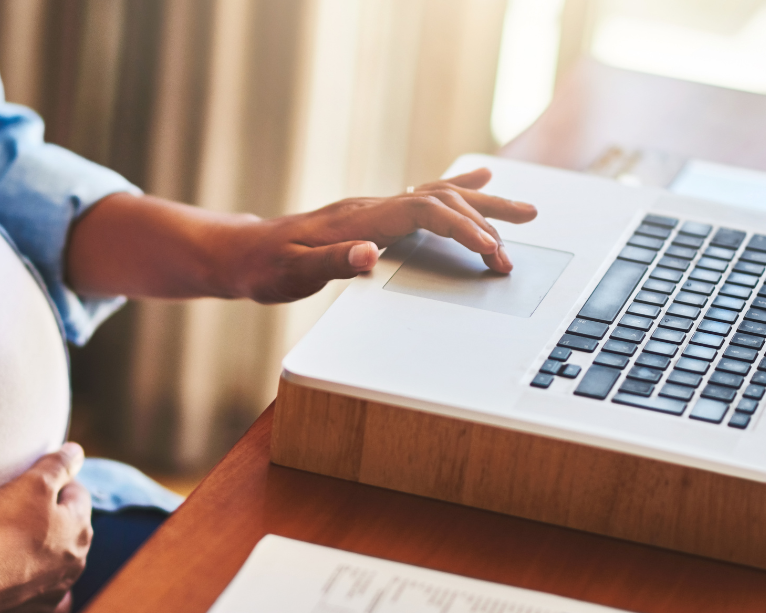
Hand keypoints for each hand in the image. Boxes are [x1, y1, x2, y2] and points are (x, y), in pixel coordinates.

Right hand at [0, 443, 93, 612]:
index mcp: (80, 528)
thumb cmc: (2, 527)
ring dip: (46, 552)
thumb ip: (58, 464)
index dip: (57, 482)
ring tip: (18, 543)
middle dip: (54, 518)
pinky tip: (31, 584)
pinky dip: (43, 590)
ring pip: (61, 565)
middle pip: (70, 530)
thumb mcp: (33, 482)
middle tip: (22, 509)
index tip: (35, 480)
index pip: (77, 494)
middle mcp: (76, 562)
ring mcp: (57, 590)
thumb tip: (77, 451)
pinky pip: (49, 601)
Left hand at [219, 168, 536, 302]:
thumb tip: (369, 255)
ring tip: (524, 210)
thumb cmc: (266, 267)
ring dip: (482, 205)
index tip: (491, 253)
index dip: (462, 230)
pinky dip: (456, 193)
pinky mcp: (372, 216)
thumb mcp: (292, 273)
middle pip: (441, 200)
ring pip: (439, 196)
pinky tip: (478, 185)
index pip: (425, 213)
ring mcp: (374, 209)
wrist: (242, 254)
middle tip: (518, 246)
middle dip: (485, 222)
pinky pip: (424, 198)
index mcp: (360, 220)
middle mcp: (372, 207)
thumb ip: (331, 263)